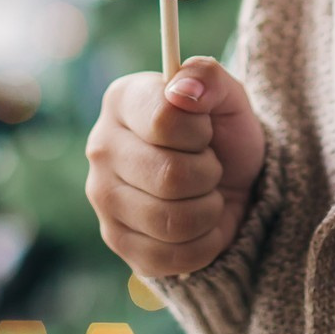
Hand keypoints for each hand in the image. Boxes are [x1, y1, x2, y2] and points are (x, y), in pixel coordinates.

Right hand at [85, 56, 267, 278]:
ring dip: (208, 210)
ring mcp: (103, 199)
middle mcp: (101, 147)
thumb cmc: (224, 135)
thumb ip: (209, 77)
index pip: (163, 120)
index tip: (204, 130)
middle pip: (169, 176)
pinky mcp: (116, 241)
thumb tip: (182, 89)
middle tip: (209, 165)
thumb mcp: (229, 97)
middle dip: (208, 173)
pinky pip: (170, 256)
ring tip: (205, 194)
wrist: (233, 185)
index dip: (199, 131)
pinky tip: (201, 225)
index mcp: (122, 101)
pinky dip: (203, 243)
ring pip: (170, 221)